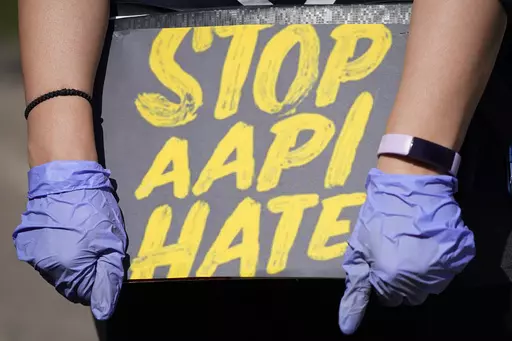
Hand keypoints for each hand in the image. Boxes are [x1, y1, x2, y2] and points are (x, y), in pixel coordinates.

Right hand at [13, 161, 126, 319]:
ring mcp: (35, 255)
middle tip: (97, 247)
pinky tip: (69, 233)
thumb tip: (105, 310)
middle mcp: (48, 267)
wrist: (67, 179)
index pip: (88, 294)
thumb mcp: (113, 244)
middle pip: (72, 284)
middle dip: (88, 271)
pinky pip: (48, 257)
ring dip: (73, 262)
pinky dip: (59, 250)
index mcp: (70, 270)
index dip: (102, 280)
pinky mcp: (29, 243)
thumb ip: (110, 279)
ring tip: (83, 237)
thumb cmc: (93, 208)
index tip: (107, 262)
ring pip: (59, 272)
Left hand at [338, 168, 474, 333]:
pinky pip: (448, 269)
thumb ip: (355, 291)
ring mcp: (443, 267)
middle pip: (411, 295)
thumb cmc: (377, 216)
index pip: (389, 299)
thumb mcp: (359, 250)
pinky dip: (439, 260)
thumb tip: (346, 327)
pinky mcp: (459, 254)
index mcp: (392, 279)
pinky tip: (427, 242)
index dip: (383, 281)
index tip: (382, 262)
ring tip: (412, 245)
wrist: (408, 184)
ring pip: (431, 285)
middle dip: (401, 279)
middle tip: (397, 252)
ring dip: (421, 271)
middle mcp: (419, 279)